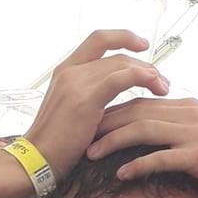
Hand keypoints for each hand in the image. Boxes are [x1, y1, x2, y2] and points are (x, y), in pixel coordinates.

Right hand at [24, 30, 168, 176]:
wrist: (35, 160)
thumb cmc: (52, 143)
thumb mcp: (67, 110)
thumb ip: (86, 94)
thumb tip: (110, 93)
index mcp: (64, 70)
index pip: (98, 40)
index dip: (123, 37)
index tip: (142, 45)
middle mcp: (69, 71)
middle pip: (117, 55)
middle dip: (145, 65)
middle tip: (161, 81)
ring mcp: (76, 83)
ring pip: (123, 65)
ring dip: (149, 74)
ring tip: (163, 88)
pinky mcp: (86, 99)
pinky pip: (122, 78)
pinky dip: (142, 78)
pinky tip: (155, 85)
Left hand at [88, 96, 197, 197]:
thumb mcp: (197, 137)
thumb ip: (172, 130)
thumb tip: (144, 134)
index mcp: (183, 107)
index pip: (138, 104)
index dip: (108, 113)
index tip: (84, 124)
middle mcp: (186, 114)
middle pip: (135, 112)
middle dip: (102, 124)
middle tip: (77, 136)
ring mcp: (193, 134)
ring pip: (144, 130)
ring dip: (113, 142)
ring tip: (90, 153)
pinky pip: (163, 158)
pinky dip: (139, 165)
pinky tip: (120, 174)